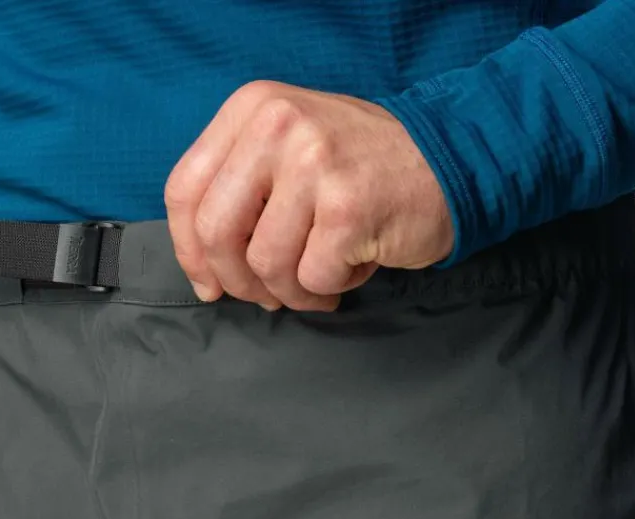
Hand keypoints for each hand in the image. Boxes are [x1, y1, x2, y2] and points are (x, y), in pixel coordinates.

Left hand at [164, 80, 453, 311]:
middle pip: (216, 232)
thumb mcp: (287, 152)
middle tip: (268, 294)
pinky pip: (312, 277)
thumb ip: (238, 196)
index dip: (189, 251)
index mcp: (252, 108)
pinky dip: (329, 289)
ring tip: (319, 277)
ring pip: (265, 264)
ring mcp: (314, 163)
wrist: (450, 158)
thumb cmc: (359, 169)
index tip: (209, 284)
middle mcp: (278, 125)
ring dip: (290, 291)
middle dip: (238, 281)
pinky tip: (352, 266)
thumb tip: (205, 277)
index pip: (184, 190)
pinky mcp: (348, 206)